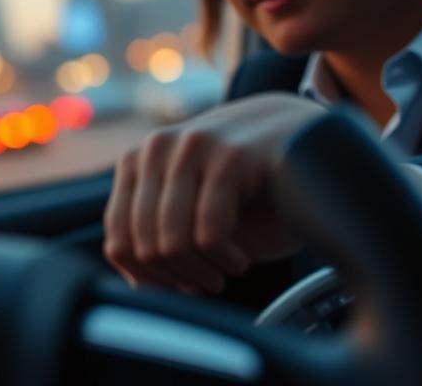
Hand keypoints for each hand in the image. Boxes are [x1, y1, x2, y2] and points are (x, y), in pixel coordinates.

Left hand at [102, 92, 328, 294]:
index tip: (178, 285)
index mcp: (138, 160)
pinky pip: (209, 231)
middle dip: (175, 277)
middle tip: (207, 283)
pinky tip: (240, 259)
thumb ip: (159, 233)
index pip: (117, 237)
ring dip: (201, 271)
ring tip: (224, 271)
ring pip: (170, 240)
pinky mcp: (232, 156)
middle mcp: (157, 148)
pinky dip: (224, 259)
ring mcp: (194, 146)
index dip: (146, 275)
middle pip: (142, 244)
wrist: (304, 137)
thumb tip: (136, 281)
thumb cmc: (247, 184)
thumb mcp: (193, 206)